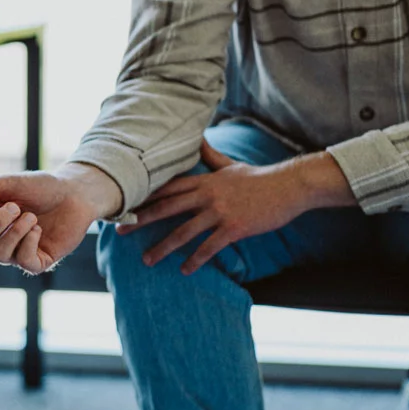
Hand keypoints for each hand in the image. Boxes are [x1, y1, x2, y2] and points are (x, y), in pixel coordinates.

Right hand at [0, 162, 121, 274]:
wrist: (75, 193)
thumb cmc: (40, 187)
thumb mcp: (7, 182)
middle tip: (15, 206)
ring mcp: (17, 253)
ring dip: (14, 232)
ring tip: (31, 216)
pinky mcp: (38, 262)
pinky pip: (23, 261)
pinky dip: (29, 241)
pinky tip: (38, 228)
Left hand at [114, 140, 342, 273]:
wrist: (289, 186)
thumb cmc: (259, 177)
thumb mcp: (230, 164)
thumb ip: (210, 155)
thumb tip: (197, 138)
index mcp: (204, 180)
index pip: (167, 187)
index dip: (145, 195)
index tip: (125, 202)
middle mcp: (207, 194)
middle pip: (167, 207)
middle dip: (141, 219)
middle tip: (119, 230)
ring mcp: (219, 211)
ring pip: (183, 232)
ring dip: (163, 247)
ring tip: (147, 260)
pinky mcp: (234, 228)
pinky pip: (209, 247)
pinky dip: (195, 260)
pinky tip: (184, 271)